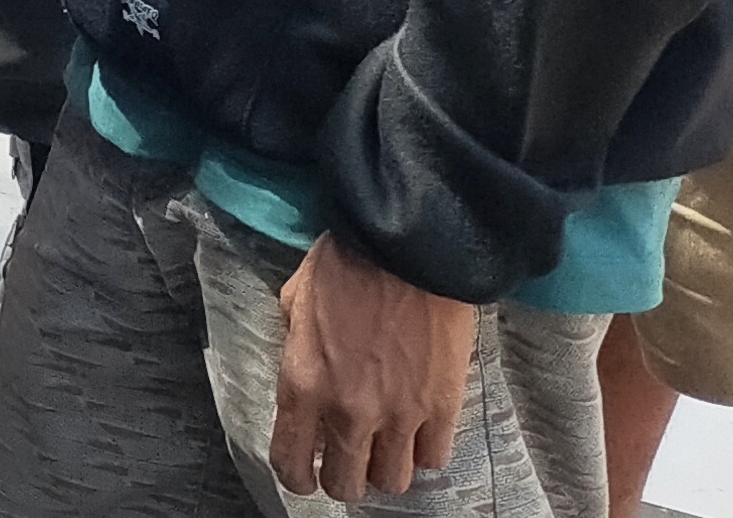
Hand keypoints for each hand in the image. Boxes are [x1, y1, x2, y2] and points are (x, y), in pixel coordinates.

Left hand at [270, 233, 478, 501]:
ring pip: (392, 482)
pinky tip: (419, 430)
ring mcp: (398, 414)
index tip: (306, 475)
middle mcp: (347, 411)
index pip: (291, 462)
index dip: (298, 477)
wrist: (407, 246)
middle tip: (349, 459)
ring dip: (386, 468)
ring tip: (386, 446)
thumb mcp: (296, 299)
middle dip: (344, 478)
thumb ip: (296, 348)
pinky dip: (424, 451)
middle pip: (345, 486)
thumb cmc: (346, 262)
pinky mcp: (442, 407)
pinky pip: (433, 459)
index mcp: (302, 383)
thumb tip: (307, 376)